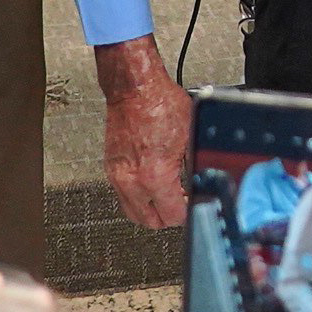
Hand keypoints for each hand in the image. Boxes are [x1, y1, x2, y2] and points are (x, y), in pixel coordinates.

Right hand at [95, 36, 192, 228]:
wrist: (134, 88)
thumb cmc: (160, 104)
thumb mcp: (190, 136)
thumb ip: (194, 166)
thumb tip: (201, 183)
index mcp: (155, 175)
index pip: (172, 216)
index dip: (186, 212)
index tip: (192, 204)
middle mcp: (132, 180)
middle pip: (149, 222)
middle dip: (167, 217)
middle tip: (180, 204)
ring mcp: (118, 176)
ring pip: (132, 213)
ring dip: (150, 210)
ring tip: (166, 195)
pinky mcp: (111, 168)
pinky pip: (123, 196)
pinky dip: (137, 197)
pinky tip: (151, 183)